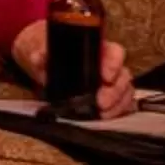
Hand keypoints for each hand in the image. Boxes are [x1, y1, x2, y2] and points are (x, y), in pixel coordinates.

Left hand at [10, 24, 134, 119]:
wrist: (44, 60)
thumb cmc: (49, 52)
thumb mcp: (42, 51)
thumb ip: (41, 55)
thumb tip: (39, 58)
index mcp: (96, 49)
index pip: (114, 52)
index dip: (114, 64)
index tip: (106, 77)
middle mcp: (108, 64)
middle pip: (122, 75)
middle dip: (114, 91)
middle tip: (101, 102)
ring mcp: (111, 79)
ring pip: (125, 90)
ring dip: (117, 103)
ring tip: (103, 112)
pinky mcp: (109, 94)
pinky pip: (121, 102)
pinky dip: (117, 110)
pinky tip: (106, 115)